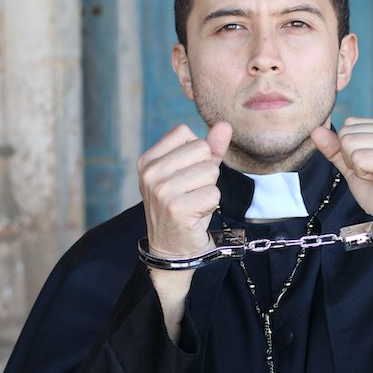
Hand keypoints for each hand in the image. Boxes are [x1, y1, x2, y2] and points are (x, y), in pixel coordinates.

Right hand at [137, 122, 232, 257]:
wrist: (173, 248)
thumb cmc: (184, 205)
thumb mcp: (193, 172)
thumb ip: (210, 147)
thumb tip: (225, 125)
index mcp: (148, 160)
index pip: (185, 132)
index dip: (196, 152)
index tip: (186, 174)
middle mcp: (150, 173)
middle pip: (201, 149)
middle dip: (206, 171)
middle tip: (191, 191)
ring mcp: (161, 191)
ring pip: (210, 171)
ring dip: (210, 188)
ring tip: (194, 202)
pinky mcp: (177, 209)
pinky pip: (214, 193)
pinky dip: (211, 205)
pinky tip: (197, 214)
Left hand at [311, 117, 372, 229]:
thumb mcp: (353, 167)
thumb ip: (336, 148)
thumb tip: (316, 130)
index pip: (349, 124)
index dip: (350, 150)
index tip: (370, 166)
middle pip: (347, 132)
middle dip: (351, 158)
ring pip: (349, 143)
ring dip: (357, 167)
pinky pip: (358, 158)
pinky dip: (362, 174)